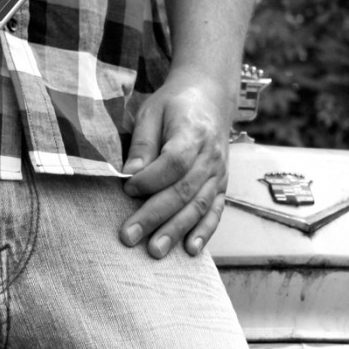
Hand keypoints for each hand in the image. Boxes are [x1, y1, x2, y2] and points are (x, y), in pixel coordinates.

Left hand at [119, 73, 232, 257]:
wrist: (211, 97)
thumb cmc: (174, 105)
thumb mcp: (151, 112)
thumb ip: (143, 142)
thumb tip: (131, 172)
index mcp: (193, 132)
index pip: (174, 162)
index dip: (150, 179)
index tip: (127, 188)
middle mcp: (211, 156)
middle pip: (183, 190)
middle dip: (154, 216)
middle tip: (128, 236)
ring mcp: (219, 173)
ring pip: (199, 206)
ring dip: (176, 231)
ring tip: (154, 251)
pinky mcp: (221, 185)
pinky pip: (215, 211)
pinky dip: (204, 232)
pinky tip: (189, 250)